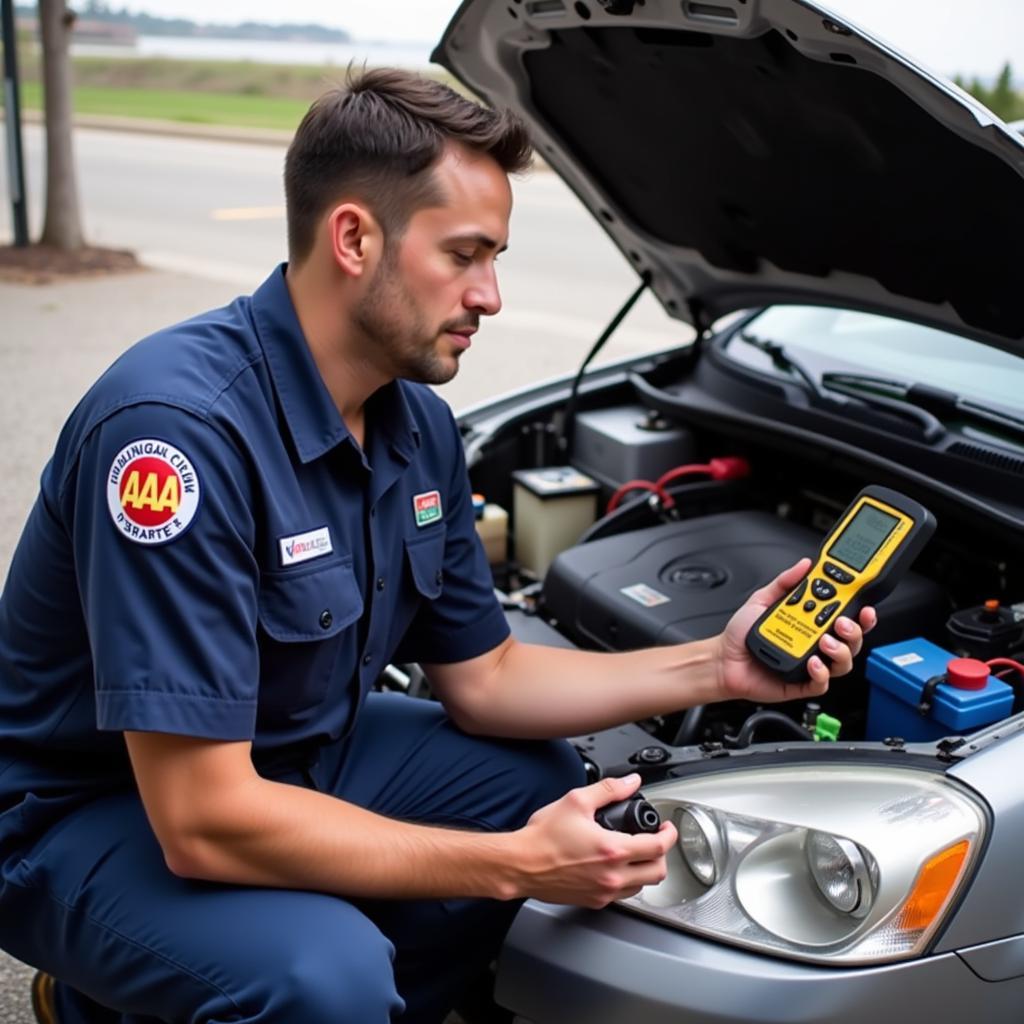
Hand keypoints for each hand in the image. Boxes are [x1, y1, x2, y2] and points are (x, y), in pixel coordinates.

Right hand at [513, 774, 676, 908]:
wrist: (520, 864)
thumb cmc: (543, 837)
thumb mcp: (576, 801)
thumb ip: (608, 789)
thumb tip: (630, 782)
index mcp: (612, 850)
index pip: (658, 847)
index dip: (669, 834)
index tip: (666, 827)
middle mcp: (612, 876)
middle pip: (657, 872)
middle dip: (662, 855)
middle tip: (656, 841)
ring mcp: (604, 892)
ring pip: (642, 886)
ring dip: (645, 869)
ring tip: (636, 853)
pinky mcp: (593, 901)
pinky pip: (622, 895)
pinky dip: (627, 881)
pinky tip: (615, 867)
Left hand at [715, 558, 876, 703]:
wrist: (723, 659)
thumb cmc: (742, 633)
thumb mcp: (762, 599)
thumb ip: (785, 582)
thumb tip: (804, 565)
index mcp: (812, 622)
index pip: (845, 616)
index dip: (860, 612)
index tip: (863, 603)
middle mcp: (816, 643)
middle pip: (852, 639)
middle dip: (855, 629)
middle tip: (842, 622)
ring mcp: (812, 665)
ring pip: (843, 662)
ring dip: (841, 650)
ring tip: (825, 641)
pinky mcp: (802, 684)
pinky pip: (822, 683)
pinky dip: (822, 673)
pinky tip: (813, 662)